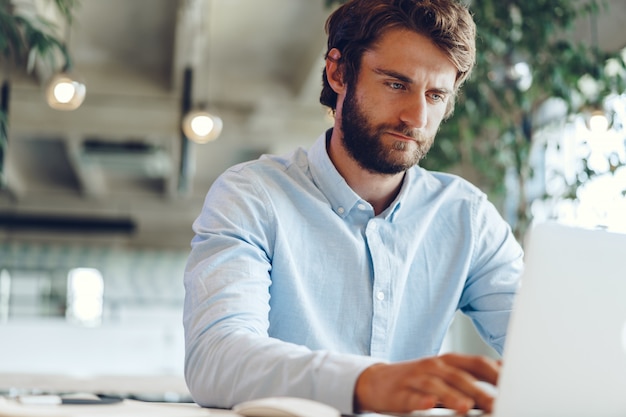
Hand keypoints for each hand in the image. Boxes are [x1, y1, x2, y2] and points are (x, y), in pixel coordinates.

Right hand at [353, 353, 499, 414]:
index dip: (496, 373)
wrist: (376, 381)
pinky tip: (429, 405)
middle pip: (459, 376)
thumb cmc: (418, 379)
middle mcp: (434, 366)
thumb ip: (473, 374)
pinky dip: (421, 401)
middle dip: (479, 391)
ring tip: (466, 408)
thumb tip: (505, 371)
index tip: (514, 386)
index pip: (477, 363)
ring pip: (436, 386)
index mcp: (448, 361)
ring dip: (452, 396)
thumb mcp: (446, 373)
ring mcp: (416, 378)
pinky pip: (411, 397)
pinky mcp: (400, 393)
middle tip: (496, 404)